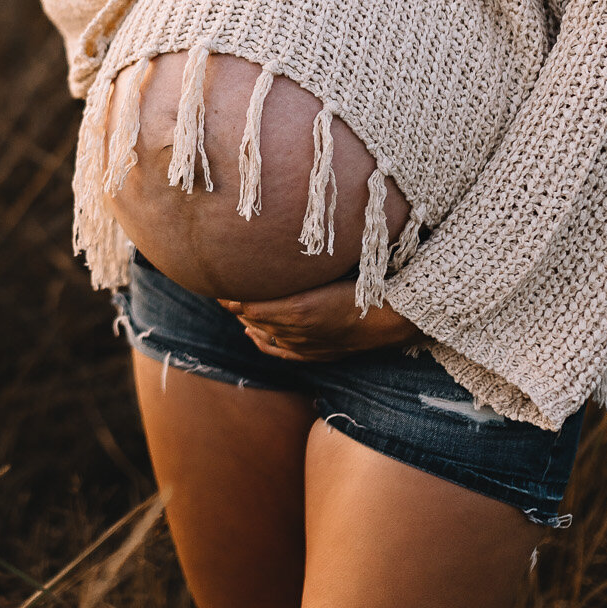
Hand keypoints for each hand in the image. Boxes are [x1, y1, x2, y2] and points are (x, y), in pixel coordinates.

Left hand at [219, 278, 430, 362]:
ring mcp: (303, 345)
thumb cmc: (361, 284)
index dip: (229, 293)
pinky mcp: (313, 353)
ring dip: (246, 319)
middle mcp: (295, 330)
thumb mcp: (325, 269)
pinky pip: (277, 351)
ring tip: (233, 304)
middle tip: (219, 287)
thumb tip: (267, 253)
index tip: (218, 278)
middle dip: (234, 304)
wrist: (389, 317)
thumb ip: (295, 267)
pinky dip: (260, 341)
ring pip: (262, 333)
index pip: (246, 304)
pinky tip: (251, 333)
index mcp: (296, 309)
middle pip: (250, 318)